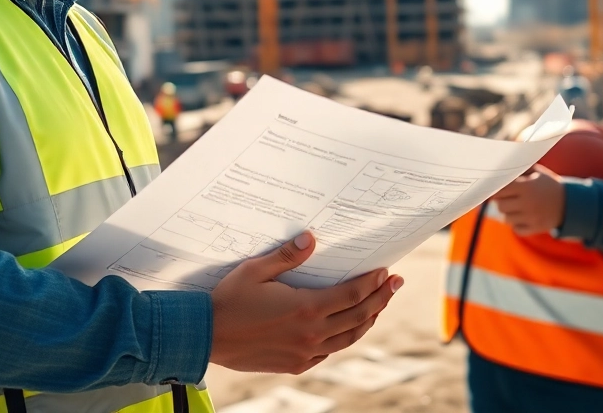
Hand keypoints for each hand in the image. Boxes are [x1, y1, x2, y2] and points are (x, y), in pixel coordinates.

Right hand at [209, 231, 402, 374]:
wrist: (206, 336)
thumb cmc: (228, 301)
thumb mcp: (256, 271)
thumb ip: (287, 256)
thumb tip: (311, 238)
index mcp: (305, 308)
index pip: (352, 294)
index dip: (372, 283)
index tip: (385, 272)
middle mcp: (311, 333)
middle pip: (358, 316)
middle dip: (381, 299)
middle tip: (395, 285)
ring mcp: (304, 352)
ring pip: (348, 338)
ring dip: (368, 320)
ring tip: (378, 306)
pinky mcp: (295, 364)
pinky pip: (328, 353)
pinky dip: (343, 340)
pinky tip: (346, 330)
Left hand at [489, 164, 566, 235]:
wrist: (571, 202)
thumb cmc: (547, 184)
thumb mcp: (536, 172)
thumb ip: (517, 169)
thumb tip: (496, 169)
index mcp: (527, 187)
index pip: (499, 190)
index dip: (496, 189)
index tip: (496, 188)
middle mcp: (528, 203)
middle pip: (500, 206)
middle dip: (502, 201)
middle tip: (509, 197)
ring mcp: (532, 217)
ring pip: (506, 218)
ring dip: (510, 213)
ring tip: (518, 207)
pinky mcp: (536, 228)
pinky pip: (516, 229)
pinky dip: (517, 225)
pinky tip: (524, 217)